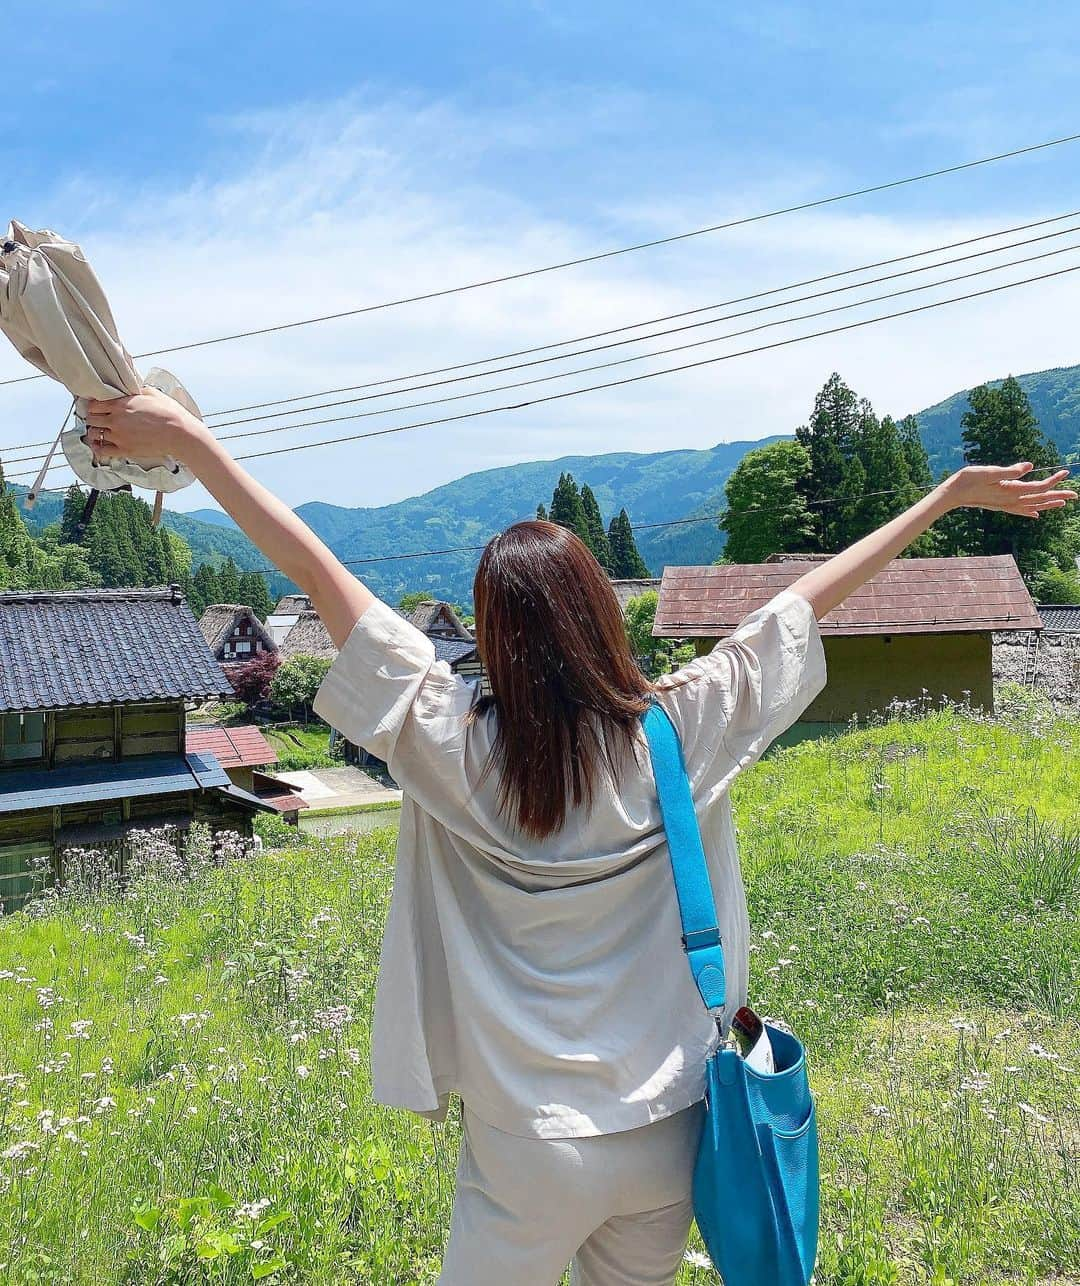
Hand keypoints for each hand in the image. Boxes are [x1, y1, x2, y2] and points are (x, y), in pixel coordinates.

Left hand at [83, 387, 209, 464]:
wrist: (179, 433)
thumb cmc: (169, 413)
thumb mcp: (153, 393)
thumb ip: (137, 390)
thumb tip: (133, 388)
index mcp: (120, 404)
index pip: (94, 405)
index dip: (94, 406)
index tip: (98, 408)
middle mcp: (116, 420)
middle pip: (91, 419)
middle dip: (94, 419)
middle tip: (99, 420)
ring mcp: (119, 436)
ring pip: (94, 434)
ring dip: (95, 433)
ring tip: (101, 432)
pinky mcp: (125, 450)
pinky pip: (102, 451)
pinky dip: (98, 448)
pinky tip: (101, 446)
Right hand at [943, 462, 1076, 517]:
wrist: (952, 494)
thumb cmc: (968, 480)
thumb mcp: (989, 471)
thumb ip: (1010, 470)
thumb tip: (1030, 467)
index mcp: (1011, 491)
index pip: (1039, 487)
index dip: (1054, 480)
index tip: (1066, 472)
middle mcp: (1011, 500)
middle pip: (1040, 498)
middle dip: (1058, 495)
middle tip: (1075, 494)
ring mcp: (1005, 505)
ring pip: (1032, 506)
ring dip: (1048, 504)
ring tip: (1062, 504)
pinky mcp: (1000, 505)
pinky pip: (1020, 511)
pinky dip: (1031, 511)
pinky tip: (1036, 514)